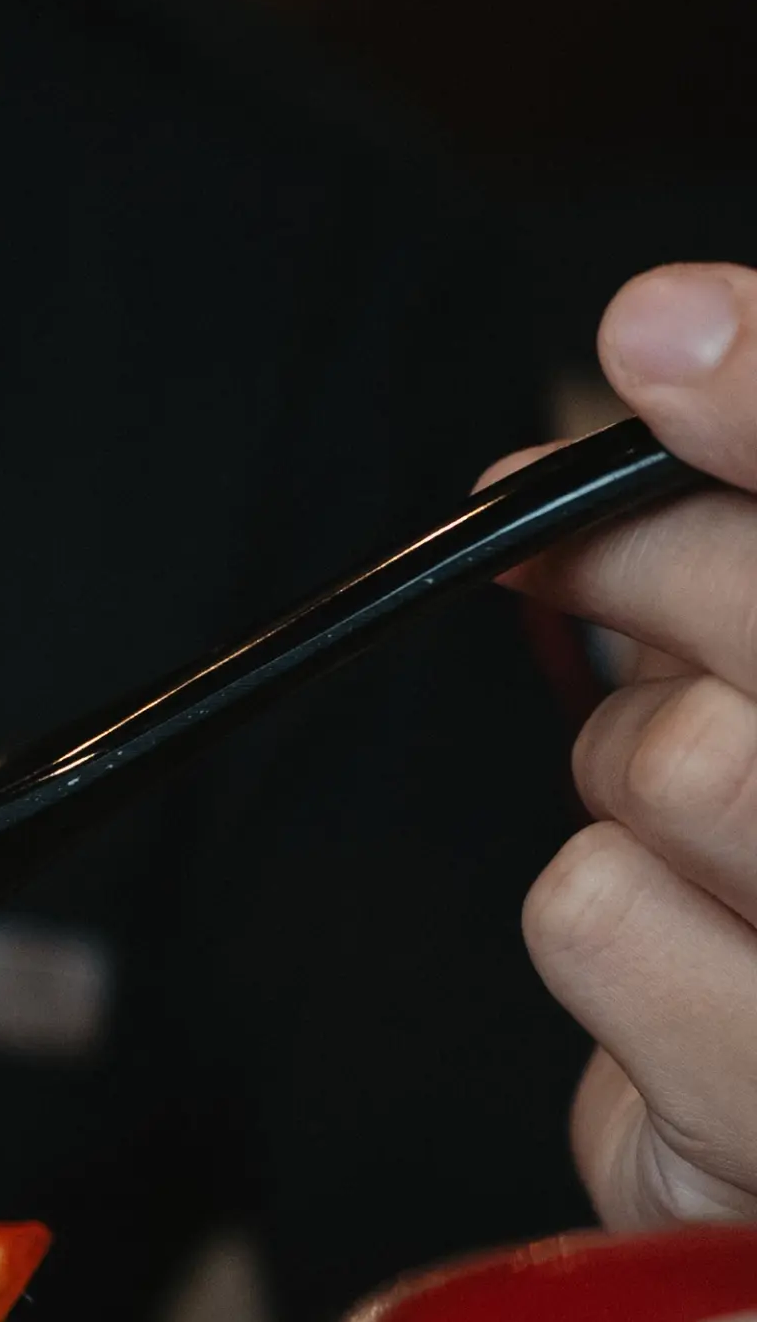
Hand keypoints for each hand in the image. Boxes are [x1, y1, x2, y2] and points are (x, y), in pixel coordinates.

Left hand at [505, 263, 756, 1226]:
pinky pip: (592, 913)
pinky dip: (607, 931)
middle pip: (753, 614)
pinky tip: (698, 986)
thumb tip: (667, 335)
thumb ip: (744, 537)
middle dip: (648, 565)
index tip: (659, 336)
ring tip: (715, 851)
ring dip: (636, 787)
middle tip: (581, 560)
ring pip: (674, 760)